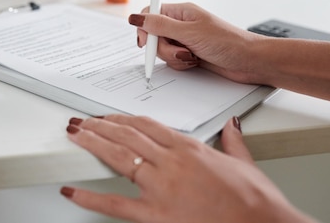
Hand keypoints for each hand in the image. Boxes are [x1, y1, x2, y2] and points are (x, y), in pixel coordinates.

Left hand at [61, 115, 314, 222]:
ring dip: (93, 143)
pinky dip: (91, 198)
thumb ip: (232, 142)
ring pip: (119, 157)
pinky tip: (72, 192)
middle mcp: (172, 163)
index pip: (148, 125)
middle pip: (128, 136)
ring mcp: (161, 187)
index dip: (124, 119)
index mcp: (190, 149)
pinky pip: (116, 204)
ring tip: (76, 135)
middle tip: (83, 121)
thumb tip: (231, 127)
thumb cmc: (256, 203)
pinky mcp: (156, 214)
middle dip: (102, 126)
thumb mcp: (245, 165)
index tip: (111, 117)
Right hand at [128, 2, 264, 83]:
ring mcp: (185, 40)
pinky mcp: (189, 54)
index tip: (147, 41)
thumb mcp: (190, 32)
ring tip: (191, 56)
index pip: (150, 13)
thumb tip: (136, 17)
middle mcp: (181, 24)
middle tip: (179, 50)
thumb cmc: (228, 42)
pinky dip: (180, 64)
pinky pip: (173, 60)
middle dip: (162, 48)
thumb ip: (160, 25)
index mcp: (181, 12)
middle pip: (154, 35)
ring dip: (173, 57)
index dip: (145, 28)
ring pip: (162, 50)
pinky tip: (195, 62)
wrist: (249, 61)